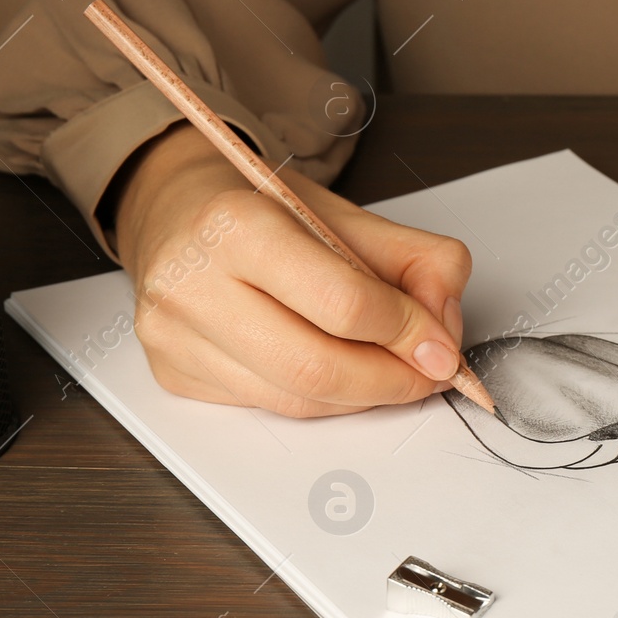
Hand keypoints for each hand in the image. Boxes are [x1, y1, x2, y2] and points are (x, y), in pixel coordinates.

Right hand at [112, 123, 471, 416]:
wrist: (179, 211)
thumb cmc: (263, 211)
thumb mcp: (346, 213)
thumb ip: (416, 260)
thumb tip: (443, 328)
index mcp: (237, 225)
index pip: (342, 302)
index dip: (406, 332)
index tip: (441, 346)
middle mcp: (192, 282)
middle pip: (315, 366)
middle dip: (390, 380)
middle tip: (428, 374)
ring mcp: (175, 335)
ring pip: (294, 399)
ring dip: (361, 396)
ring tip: (392, 373)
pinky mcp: (173, 373)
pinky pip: (267, 406)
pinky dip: (320, 399)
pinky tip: (339, 374)